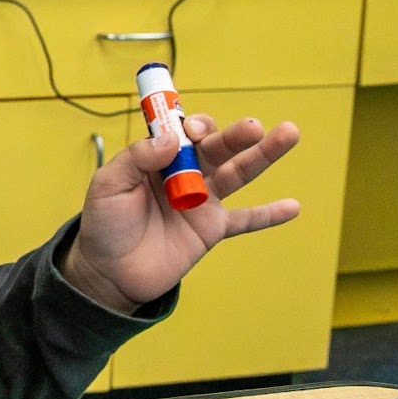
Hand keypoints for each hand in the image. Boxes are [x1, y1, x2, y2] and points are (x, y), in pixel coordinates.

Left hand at [64, 113, 301, 312]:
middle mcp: (185, 174)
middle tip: (252, 127)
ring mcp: (201, 201)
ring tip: (289, 133)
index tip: (194, 128)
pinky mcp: (210, 230)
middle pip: (216, 147)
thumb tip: (171, 138)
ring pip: (237, 173)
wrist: (109, 273)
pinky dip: (268, 215)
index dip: (193, 125)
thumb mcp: (108, 186)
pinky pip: (245, 221)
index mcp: (158, 158)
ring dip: (263, 155)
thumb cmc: (104, 225)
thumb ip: (136, 159)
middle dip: (235, 134)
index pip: (183, 131)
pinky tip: (293, 206)